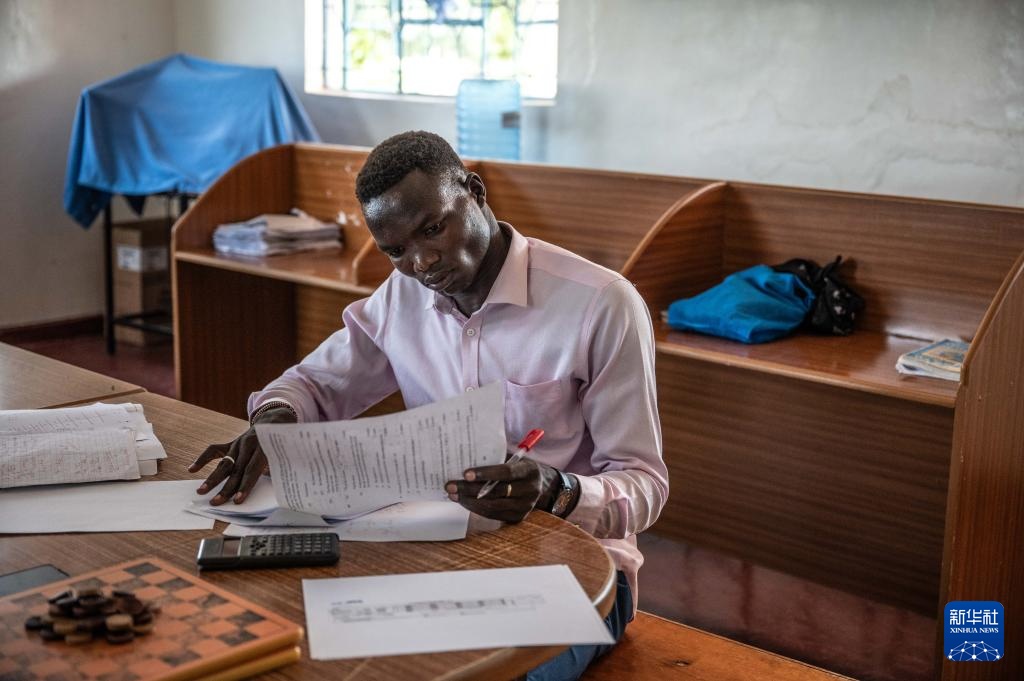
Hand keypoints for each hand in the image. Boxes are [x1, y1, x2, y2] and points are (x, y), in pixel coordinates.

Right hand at [188, 406, 296, 504]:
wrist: (276, 418)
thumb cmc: (283, 440)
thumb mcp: (286, 452)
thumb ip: (277, 467)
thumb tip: (273, 487)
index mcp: (263, 446)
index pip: (252, 470)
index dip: (245, 486)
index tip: (238, 500)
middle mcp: (248, 444)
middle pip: (235, 469)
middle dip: (225, 487)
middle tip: (215, 502)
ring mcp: (237, 443)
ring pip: (223, 463)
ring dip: (212, 478)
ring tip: (201, 491)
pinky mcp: (231, 443)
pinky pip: (214, 450)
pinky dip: (202, 459)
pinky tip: (191, 469)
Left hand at [445, 458, 560, 523]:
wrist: (539, 484)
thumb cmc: (518, 467)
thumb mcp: (514, 458)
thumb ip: (496, 459)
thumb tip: (465, 458)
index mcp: (529, 471)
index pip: (506, 473)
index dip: (485, 473)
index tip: (466, 474)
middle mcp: (530, 490)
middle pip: (496, 492)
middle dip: (470, 489)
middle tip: (451, 485)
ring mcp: (525, 507)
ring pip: (493, 506)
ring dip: (470, 501)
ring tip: (454, 494)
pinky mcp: (518, 517)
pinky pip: (494, 515)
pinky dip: (477, 508)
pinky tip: (464, 501)